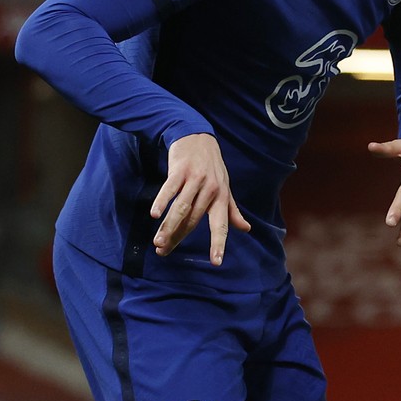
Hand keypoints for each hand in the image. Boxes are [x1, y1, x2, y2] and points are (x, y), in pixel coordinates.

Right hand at [151, 133, 251, 264]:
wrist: (198, 137)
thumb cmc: (212, 167)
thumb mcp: (225, 188)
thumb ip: (232, 211)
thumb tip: (246, 229)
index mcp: (221, 198)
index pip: (221, 225)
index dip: (219, 244)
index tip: (216, 262)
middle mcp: (210, 190)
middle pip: (193, 220)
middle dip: (178, 238)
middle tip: (163, 252)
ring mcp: (195, 180)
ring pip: (181, 208)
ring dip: (169, 226)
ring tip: (158, 242)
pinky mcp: (179, 171)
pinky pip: (169, 189)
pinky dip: (162, 202)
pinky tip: (154, 215)